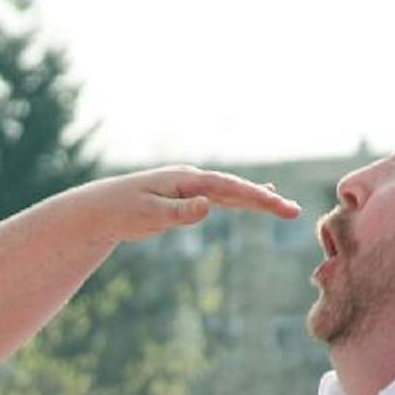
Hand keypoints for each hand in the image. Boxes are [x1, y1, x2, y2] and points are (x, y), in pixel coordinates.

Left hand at [92, 167, 300, 242]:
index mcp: (186, 180)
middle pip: (235, 189)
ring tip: (283, 206)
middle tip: (293, 212)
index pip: (227, 188)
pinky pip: (221, 197)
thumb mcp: (148, 214)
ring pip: (231, 192)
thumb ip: (179, 212)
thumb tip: (208, 205)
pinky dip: (240, 199)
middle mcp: (192, 179)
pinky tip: (255, 198)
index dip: (254, 196)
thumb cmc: (122, 211)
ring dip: (257, 199)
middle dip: (264, 200)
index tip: (277, 203)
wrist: (101, 208)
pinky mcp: (187, 198)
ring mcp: (191, 187)